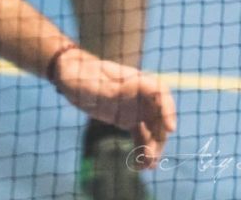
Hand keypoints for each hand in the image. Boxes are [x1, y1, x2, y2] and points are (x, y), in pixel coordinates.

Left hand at [53, 47, 175, 168]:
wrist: (70, 74)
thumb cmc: (80, 74)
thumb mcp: (94, 82)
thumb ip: (114, 89)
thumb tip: (135, 89)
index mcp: (133, 80)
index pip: (159, 92)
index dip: (168, 110)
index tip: (170, 129)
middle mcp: (138, 94)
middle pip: (158, 115)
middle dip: (159, 136)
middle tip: (151, 157)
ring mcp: (134, 106)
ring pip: (152, 128)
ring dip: (153, 146)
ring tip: (147, 166)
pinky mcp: (127, 118)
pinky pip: (141, 135)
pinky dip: (143, 149)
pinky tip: (141, 165)